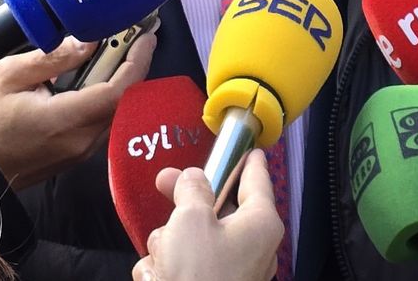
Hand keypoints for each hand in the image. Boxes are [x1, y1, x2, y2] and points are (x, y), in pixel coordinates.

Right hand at [0, 33, 156, 189]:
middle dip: (131, 66)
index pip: (118, 91)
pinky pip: (102, 122)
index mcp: (66, 120)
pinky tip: (96, 78)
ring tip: (115, 52)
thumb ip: (53, 58)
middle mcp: (82, 140)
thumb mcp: (8, 78)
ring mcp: (82, 152)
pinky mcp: (78, 155)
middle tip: (132, 37)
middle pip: (123, 100)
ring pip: (115, 112)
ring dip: (119, 81)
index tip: (145, 37)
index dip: (137, 62)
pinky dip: (106, 97)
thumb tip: (88, 41)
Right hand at [134, 150, 282, 280]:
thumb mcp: (191, 219)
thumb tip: (193, 178)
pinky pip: (183, 267)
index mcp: (260, 223)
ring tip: (163, 262)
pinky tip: (158, 278)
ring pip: (191, 240)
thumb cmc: (199, 273)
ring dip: (168, 245)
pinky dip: (166, 270)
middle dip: (184, 210)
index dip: (248, 161)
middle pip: (215, 210)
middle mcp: (252, 246)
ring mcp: (231, 271)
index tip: (249, 150)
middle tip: (164, 184)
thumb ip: (191, 191)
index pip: (256, 181)